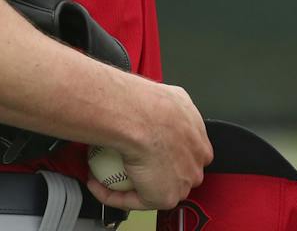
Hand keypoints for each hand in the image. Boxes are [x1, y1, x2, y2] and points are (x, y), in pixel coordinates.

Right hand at [85, 81, 211, 211]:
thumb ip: (169, 110)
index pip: (184, 154)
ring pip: (152, 189)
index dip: (161, 154)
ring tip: (105, 177)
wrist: (142, 117)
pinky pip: (132, 200)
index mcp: (200, 143)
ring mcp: (182, 184)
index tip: (141, 150)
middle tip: (122, 166)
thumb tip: (156, 108)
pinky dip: (111, 193)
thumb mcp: (171, 97)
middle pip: (171, 175)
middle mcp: (195, 165)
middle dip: (148, 173)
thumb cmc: (151, 104)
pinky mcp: (164, 198)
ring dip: (128, 186)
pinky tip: (96, 183)